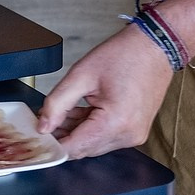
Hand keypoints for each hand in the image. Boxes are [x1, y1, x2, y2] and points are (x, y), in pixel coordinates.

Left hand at [36, 25, 172, 159]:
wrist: (155, 46)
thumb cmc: (123, 54)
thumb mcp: (81, 74)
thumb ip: (57, 103)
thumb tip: (43, 126)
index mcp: (115, 123)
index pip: (75, 148)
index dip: (53, 142)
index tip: (38, 132)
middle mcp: (128, 136)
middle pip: (85, 149)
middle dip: (64, 135)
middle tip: (47, 116)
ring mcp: (134, 136)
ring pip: (94, 144)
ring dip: (77, 131)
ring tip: (65, 108)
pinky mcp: (135, 131)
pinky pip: (106, 137)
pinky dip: (91, 128)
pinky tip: (80, 111)